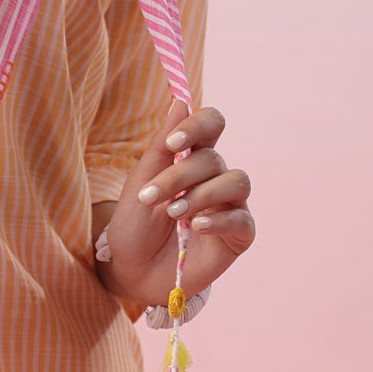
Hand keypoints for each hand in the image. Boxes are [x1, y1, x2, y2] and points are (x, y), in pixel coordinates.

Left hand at [105, 99, 254, 308]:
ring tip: (173, 213)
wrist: (131, 270)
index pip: (212, 124)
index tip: (173, 143)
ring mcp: (230, 206)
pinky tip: (194, 227)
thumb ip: (162, 145)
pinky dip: (218, 220)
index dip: (197, 126)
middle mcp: (216, 177)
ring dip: (201, 195)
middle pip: (214, 158)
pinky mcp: (238, 235)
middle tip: (151, 197)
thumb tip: (180, 101)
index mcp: (192, 158)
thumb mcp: (141, 182)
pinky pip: (242, 218)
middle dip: (179, 176)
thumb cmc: (135, 224)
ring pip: (236, 181)